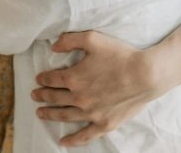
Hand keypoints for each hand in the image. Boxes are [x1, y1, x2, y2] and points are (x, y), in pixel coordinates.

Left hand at [32, 31, 162, 146]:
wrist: (146, 75)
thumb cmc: (120, 55)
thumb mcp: (92, 39)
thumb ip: (69, 40)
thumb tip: (52, 47)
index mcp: (73, 77)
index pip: (52, 79)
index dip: (43, 79)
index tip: (38, 79)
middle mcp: (78, 97)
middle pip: (55, 98)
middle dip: (42, 96)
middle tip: (35, 96)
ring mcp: (91, 113)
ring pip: (64, 115)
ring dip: (50, 114)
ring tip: (40, 113)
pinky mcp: (104, 123)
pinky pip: (84, 135)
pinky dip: (72, 140)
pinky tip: (62, 141)